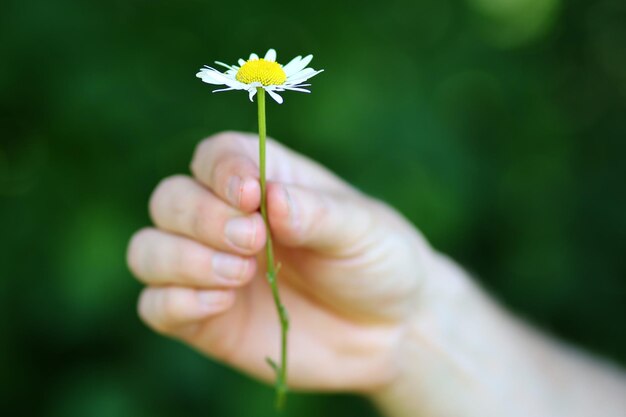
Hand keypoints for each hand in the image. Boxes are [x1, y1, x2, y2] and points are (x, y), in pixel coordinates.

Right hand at [127, 131, 434, 392]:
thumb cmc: (378, 262)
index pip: (215, 156)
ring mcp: (210, 270)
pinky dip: (174, 302)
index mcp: (265, 180)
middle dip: (201, 219)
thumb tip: (271, 200)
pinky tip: (221, 304)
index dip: (220, 171)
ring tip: (240, 274)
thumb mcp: (363, 229)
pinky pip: (155, 306)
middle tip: (252, 241)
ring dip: (181, 259)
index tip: (250, 196)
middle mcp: (227, 220)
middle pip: (169, 199)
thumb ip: (317, 212)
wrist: (390, 332)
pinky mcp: (205, 320)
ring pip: (148, 250)